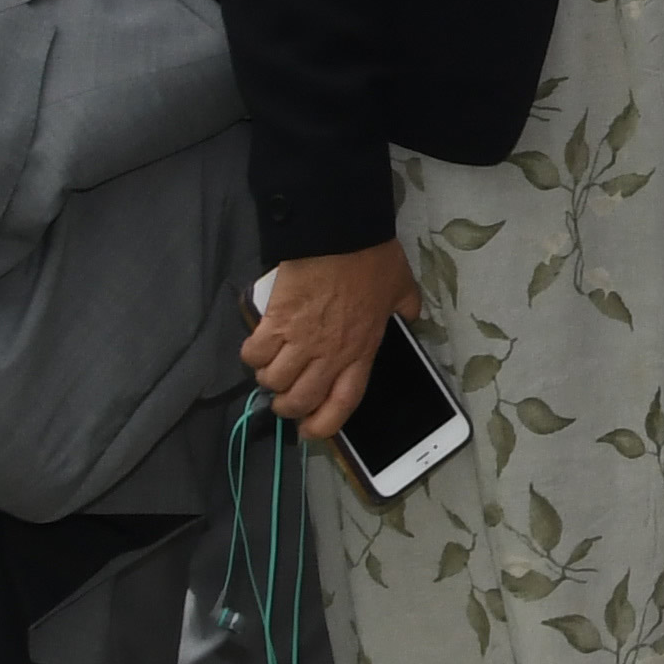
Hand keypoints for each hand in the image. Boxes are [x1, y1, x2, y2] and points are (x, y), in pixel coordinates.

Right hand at [243, 241, 424, 443]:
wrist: (341, 233)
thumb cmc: (374, 260)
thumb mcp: (402, 289)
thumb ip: (406, 308)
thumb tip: (411, 314)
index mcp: (361, 352)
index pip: (341, 404)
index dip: (323, 426)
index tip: (310, 431)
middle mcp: (329, 355)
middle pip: (299, 400)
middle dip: (287, 406)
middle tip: (284, 397)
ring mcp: (300, 339)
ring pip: (273, 380)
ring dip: (269, 379)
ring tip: (271, 369)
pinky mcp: (276, 320)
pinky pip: (254, 353)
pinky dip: (252, 355)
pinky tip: (257, 347)